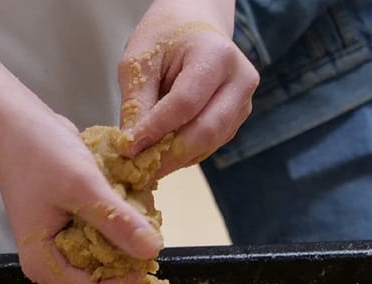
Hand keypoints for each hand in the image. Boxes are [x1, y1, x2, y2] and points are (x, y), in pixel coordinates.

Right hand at [0, 112, 163, 283]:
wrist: (14, 122)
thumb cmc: (38, 153)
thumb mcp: (81, 185)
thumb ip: (116, 221)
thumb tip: (153, 251)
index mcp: (45, 264)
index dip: (128, 276)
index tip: (144, 241)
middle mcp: (52, 262)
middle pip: (105, 280)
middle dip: (128, 253)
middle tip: (137, 214)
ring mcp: (60, 245)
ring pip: (107, 257)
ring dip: (125, 234)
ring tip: (129, 200)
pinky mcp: (69, 228)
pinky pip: (103, 237)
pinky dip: (117, 220)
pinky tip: (120, 193)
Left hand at [119, 1, 258, 176]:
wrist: (194, 26)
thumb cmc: (165, 37)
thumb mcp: (139, 60)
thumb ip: (137, 102)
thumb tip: (132, 147)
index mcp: (216, 56)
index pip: (185, 103)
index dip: (155, 130)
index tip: (128, 148)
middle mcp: (240, 80)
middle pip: (205, 130)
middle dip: (169, 154)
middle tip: (139, 170)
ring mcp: (244, 100)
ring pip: (211, 142)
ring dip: (177, 158)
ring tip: (147, 165)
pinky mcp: (238, 116)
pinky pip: (212, 143)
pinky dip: (187, 153)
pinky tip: (164, 154)